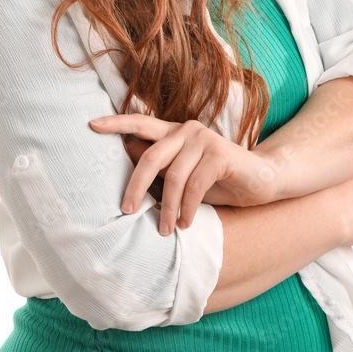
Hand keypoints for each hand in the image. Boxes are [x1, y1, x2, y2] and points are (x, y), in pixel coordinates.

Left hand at [89, 113, 278, 234]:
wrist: (261, 181)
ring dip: (167, 208)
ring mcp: (203, 138)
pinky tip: (186, 223)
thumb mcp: (183, 177)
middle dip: (135, 186)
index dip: (116, 123)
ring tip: (166, 230)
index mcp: (173, 132)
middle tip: (126, 211)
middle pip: (150, 156)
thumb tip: (126, 172)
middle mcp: (186, 129)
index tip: (91, 125)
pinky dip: (187, 207)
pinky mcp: (220, 153)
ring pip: (173, 176)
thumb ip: (161, 171)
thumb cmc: (217, 181)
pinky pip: (195, 184)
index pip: (140, 123)